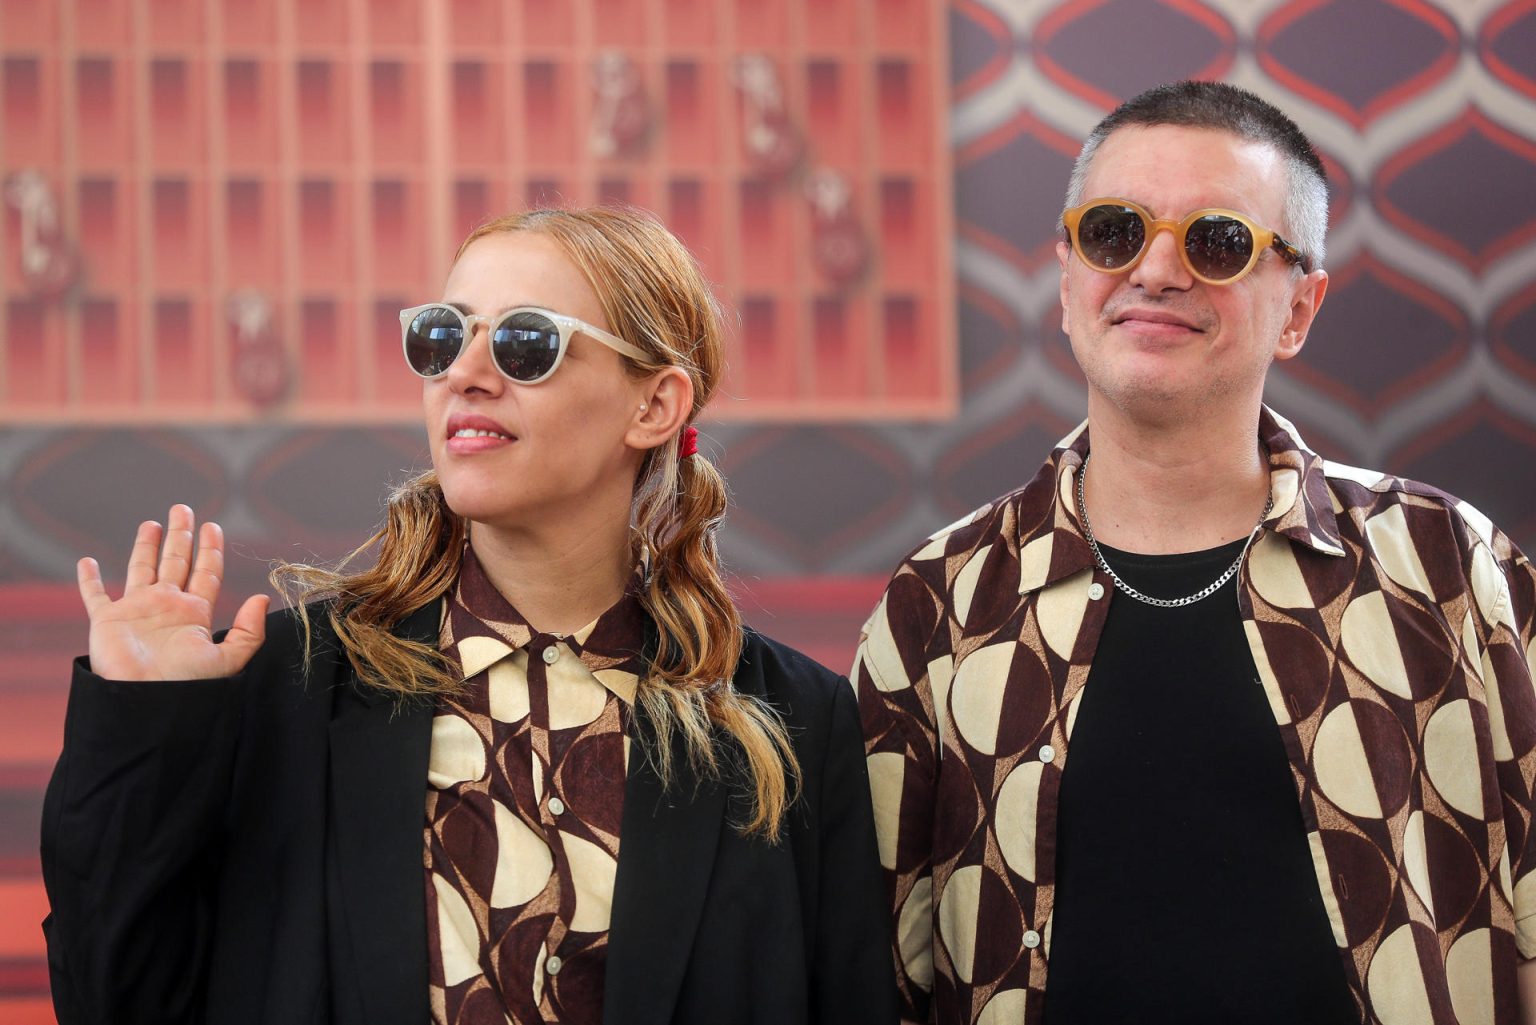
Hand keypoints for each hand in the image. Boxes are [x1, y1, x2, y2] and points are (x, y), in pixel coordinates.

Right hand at [77, 504, 268, 681]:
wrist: (146, 702)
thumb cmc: (187, 685)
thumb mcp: (228, 659)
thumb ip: (248, 631)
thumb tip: (262, 598)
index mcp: (194, 613)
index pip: (205, 572)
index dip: (210, 548)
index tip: (212, 526)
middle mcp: (166, 606)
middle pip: (176, 561)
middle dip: (180, 535)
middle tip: (183, 509)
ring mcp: (136, 611)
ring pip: (141, 569)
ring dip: (145, 546)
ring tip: (151, 523)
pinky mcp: (107, 620)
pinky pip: (95, 596)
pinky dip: (88, 580)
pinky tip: (87, 562)